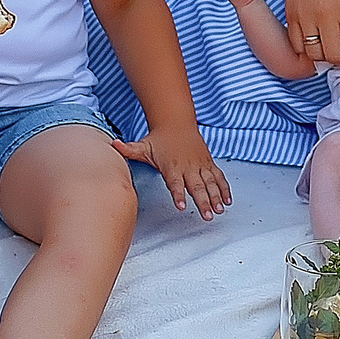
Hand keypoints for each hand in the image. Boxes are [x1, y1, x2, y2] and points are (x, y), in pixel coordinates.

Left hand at [113, 124, 232, 219]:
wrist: (176, 123)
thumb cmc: (158, 139)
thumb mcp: (142, 145)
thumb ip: (127, 149)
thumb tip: (112, 145)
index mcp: (171, 166)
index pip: (175, 183)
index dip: (178, 194)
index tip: (180, 205)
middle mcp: (188, 167)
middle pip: (197, 187)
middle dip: (203, 201)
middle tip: (207, 215)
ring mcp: (200, 165)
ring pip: (210, 183)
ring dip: (216, 197)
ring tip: (220, 210)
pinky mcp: (208, 164)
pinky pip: (218, 177)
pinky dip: (224, 188)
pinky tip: (227, 200)